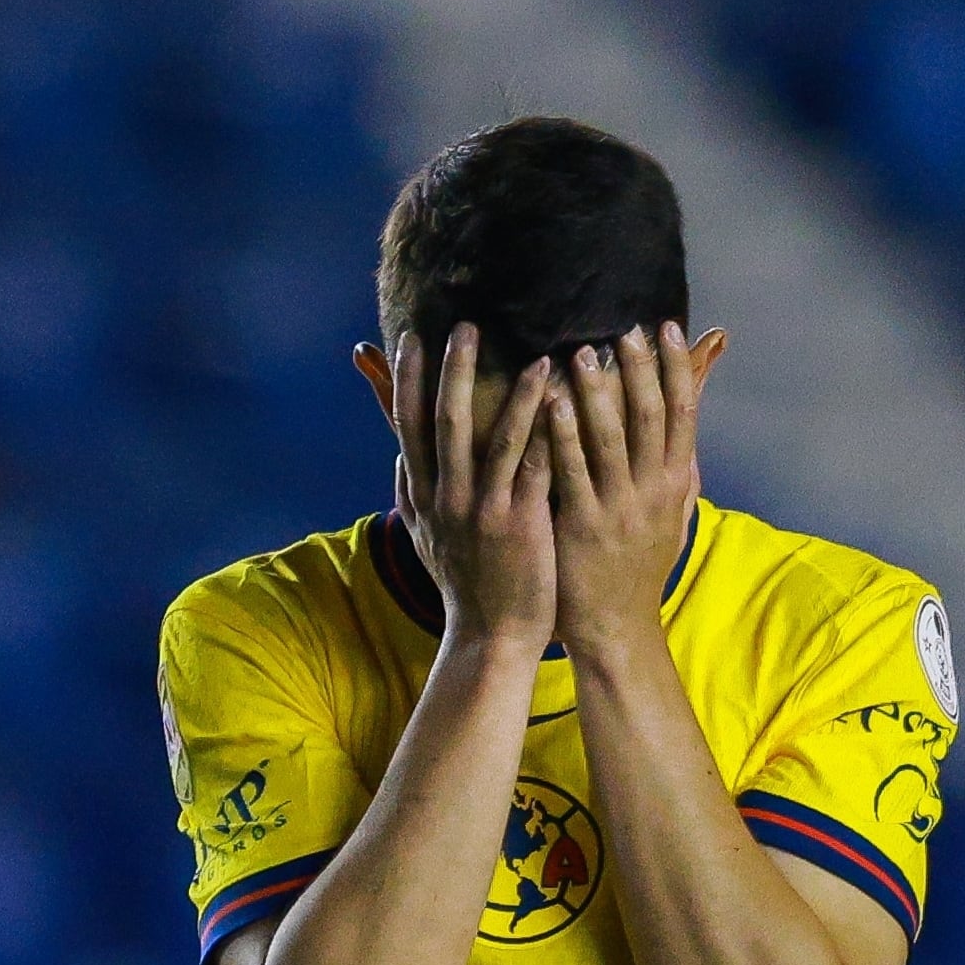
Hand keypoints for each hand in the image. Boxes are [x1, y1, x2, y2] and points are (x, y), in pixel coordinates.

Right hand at [393, 323, 555, 654]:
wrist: (490, 639)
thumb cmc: (464, 588)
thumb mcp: (425, 541)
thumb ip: (410, 496)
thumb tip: (400, 458)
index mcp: (425, 496)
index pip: (409, 426)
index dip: (407, 380)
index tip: (412, 338)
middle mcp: (447, 497)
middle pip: (444, 421)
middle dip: (453, 370)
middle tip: (464, 325)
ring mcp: (482, 510)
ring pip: (492, 437)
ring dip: (512, 390)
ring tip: (534, 352)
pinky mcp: (518, 523)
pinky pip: (532, 465)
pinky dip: (546, 429)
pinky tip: (564, 399)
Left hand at [544, 322, 703, 658]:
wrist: (616, 629)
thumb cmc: (637, 567)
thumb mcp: (670, 513)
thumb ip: (678, 462)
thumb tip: (691, 417)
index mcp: (673, 483)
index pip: (682, 413)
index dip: (676, 368)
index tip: (665, 327)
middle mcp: (652, 492)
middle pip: (651, 417)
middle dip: (640, 369)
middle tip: (624, 328)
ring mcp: (618, 509)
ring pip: (611, 439)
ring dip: (598, 392)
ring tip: (582, 351)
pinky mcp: (582, 527)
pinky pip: (572, 472)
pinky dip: (563, 435)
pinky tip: (550, 402)